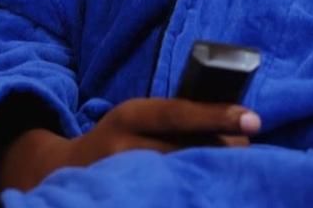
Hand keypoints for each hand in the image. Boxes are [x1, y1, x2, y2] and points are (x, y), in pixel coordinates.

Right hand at [0, 97, 260, 191]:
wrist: (58, 172)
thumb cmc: (117, 140)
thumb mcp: (138, 118)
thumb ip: (175, 120)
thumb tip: (235, 128)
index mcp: (130, 115)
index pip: (180, 112)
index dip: (218, 114)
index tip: (254, 119)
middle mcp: (123, 146)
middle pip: (185, 148)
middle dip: (223, 150)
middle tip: (252, 150)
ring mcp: (122, 179)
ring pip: (179, 175)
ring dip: (211, 173)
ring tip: (236, 173)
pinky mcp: (125, 201)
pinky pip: (167, 196)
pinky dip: (190, 192)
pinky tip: (207, 192)